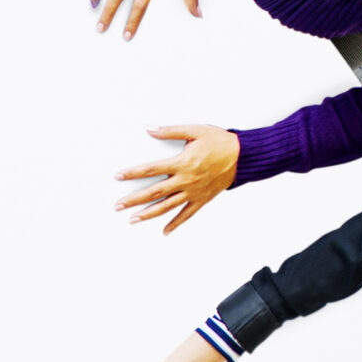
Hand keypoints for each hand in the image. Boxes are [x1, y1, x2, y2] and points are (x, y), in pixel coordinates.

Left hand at [117, 125, 241, 233]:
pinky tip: (165, 231)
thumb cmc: (220, 142)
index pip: (150, 169)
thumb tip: (149, 129)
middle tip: (117, 206)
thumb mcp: (195, 131)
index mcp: (182, 163)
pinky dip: (175, 224)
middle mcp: (185, 180)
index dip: (132, 173)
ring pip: (166, 206)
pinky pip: (186, 215)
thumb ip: (170, 131)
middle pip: (154, 192)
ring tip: (132, 220)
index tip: (118, 176)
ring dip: (148, 214)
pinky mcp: (202, 199)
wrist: (243, 156)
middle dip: (133, 199)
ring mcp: (193, 192)